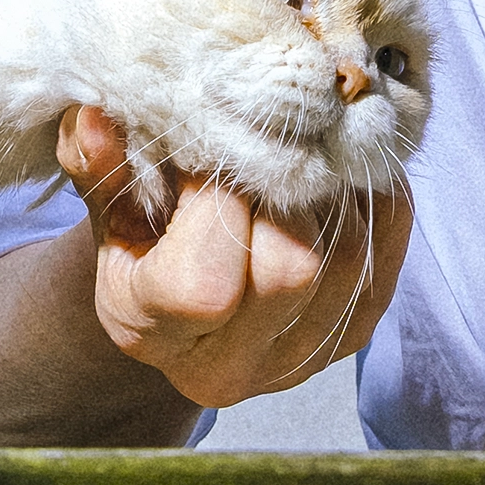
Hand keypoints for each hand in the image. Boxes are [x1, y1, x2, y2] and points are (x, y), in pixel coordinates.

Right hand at [57, 105, 413, 408]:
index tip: (206, 162)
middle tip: (263, 146)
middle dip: (281, 191)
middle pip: (291, 268)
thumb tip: (96, 118)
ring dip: (333, 186)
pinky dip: (372, 192)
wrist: (180, 289)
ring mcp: (302, 355)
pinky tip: (338, 168)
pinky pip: (388, 244)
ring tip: (301, 147)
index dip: (215, 207)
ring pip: (349, 253)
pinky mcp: (355, 329)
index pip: (205, 285)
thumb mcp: (107, 199)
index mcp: (154, 332)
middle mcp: (231, 365)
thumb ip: (100, 164)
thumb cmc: (139, 232)